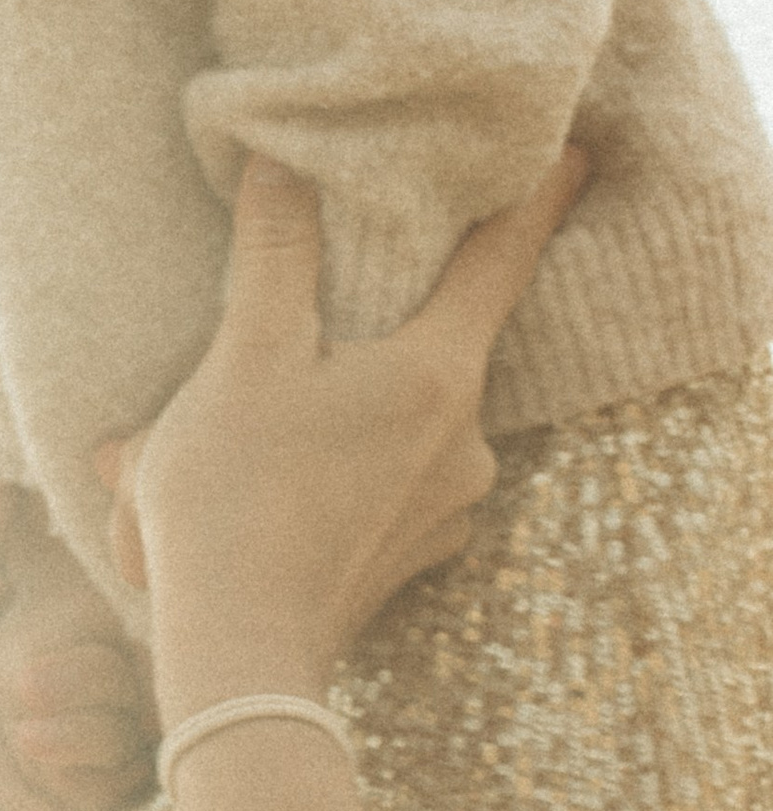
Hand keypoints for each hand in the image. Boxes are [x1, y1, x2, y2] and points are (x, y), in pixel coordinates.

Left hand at [0, 419, 112, 810]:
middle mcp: (65, 667)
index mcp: (25, 613)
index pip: (98, 574)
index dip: (91, 577)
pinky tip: (4, 791)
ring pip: (127, 703)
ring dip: (42, 731)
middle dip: (46, 672)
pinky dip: (58, 776)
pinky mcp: (102, 795)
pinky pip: (125, 766)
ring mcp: (88, 731)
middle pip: (120, 639)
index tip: (66, 582)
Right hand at [98, 148, 585, 719]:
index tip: (576, 150)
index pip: (503, 259)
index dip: (537, 197)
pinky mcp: (411, 553)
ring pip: (394, 419)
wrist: (236, 659)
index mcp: (437, 375)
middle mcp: (464, 440)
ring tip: (237, 417)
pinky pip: (380, 480)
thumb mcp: (241, 362)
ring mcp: (445, 505)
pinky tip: (256, 475)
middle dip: (368, 324)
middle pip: (437, 342)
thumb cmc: (234, 502)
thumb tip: (282, 164)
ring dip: (325, 406)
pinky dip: (325, 465)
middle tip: (312, 307)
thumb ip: (272, 257)